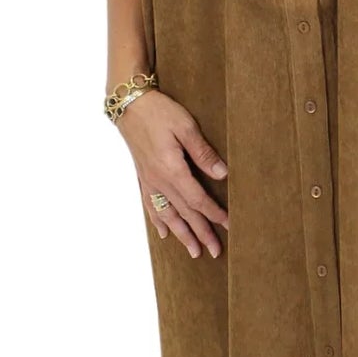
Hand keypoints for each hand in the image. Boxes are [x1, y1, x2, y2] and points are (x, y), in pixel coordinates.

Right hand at [118, 91, 229, 258]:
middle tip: (215, 252)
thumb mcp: (186, 127)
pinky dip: (158, 221)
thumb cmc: (159, 111)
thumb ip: (203, 153)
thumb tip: (222, 175)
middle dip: (201, 234)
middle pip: (184, 213)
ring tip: (193, 251)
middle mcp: (159, 181)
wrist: (128, 104)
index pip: (198, 200)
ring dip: (182, 234)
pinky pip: (151, 205)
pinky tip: (164, 233)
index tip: (229, 226)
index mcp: (172, 170)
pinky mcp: (143, 176)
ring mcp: (149, 181)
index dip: (214, 214)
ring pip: (167, 215)